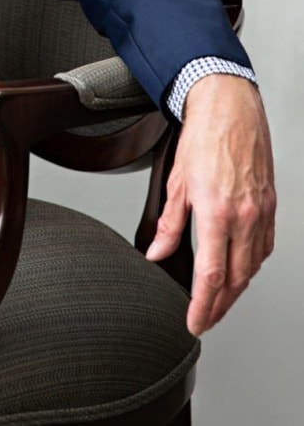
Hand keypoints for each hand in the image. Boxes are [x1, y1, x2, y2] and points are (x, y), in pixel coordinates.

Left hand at [146, 74, 275, 334]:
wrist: (229, 107)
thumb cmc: (203, 136)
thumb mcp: (176, 182)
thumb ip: (168, 223)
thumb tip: (158, 252)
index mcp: (216, 212)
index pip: (211, 276)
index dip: (203, 306)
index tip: (195, 322)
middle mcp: (243, 216)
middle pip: (236, 279)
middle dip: (220, 306)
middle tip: (206, 318)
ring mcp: (260, 211)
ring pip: (253, 266)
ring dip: (237, 288)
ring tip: (220, 300)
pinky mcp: (269, 204)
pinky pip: (264, 246)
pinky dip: (252, 263)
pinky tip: (241, 267)